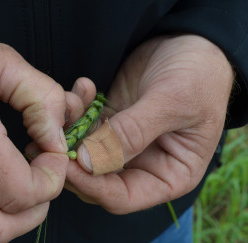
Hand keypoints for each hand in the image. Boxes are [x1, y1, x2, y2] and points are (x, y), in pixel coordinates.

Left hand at [66, 35, 233, 213]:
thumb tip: (89, 163)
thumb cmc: (198, 75)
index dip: (93, 186)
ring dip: (70, 132)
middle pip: (96, 180)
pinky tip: (82, 88)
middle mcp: (143, 166)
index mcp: (169, 176)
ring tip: (70, 102)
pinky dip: (77, 111)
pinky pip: (83, 126)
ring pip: (83, 154)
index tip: (68, 166)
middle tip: (50, 139)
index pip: (123, 197)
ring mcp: (123, 145)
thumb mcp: (172, 102)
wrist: (194, 40)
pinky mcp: (110, 123)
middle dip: (72, 162)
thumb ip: (132, 134)